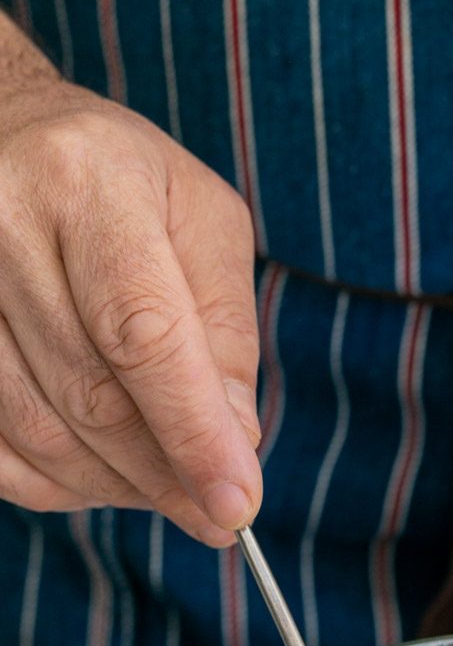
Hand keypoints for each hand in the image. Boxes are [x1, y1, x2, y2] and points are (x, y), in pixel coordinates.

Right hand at [0, 24, 260, 545]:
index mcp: (88, 182)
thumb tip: (235, 444)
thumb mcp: (203, 226)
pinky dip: (53, 481)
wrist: (5, 134)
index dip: (193, 433)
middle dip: (163, 475)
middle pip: (90, 396)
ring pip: (36, 432)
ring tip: (164, 486)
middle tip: (214, 511)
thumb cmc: (125, 184)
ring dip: (113, 484)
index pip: (143, 335)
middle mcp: (2, 224)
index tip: (236, 505)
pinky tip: (98, 472)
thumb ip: (225, 333)